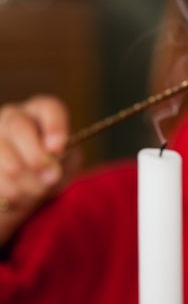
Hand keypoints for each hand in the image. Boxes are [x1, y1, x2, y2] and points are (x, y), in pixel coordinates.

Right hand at [0, 95, 77, 245]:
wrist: (29, 186)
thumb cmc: (53, 166)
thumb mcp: (65, 161)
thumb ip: (61, 159)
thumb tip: (49, 169)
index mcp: (42, 111)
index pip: (49, 108)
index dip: (54, 127)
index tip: (58, 149)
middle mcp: (13, 116)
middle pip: (19, 128)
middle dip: (36, 158)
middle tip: (50, 178)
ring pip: (4, 156)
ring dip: (24, 182)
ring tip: (37, 192)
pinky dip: (10, 192)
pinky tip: (17, 195)